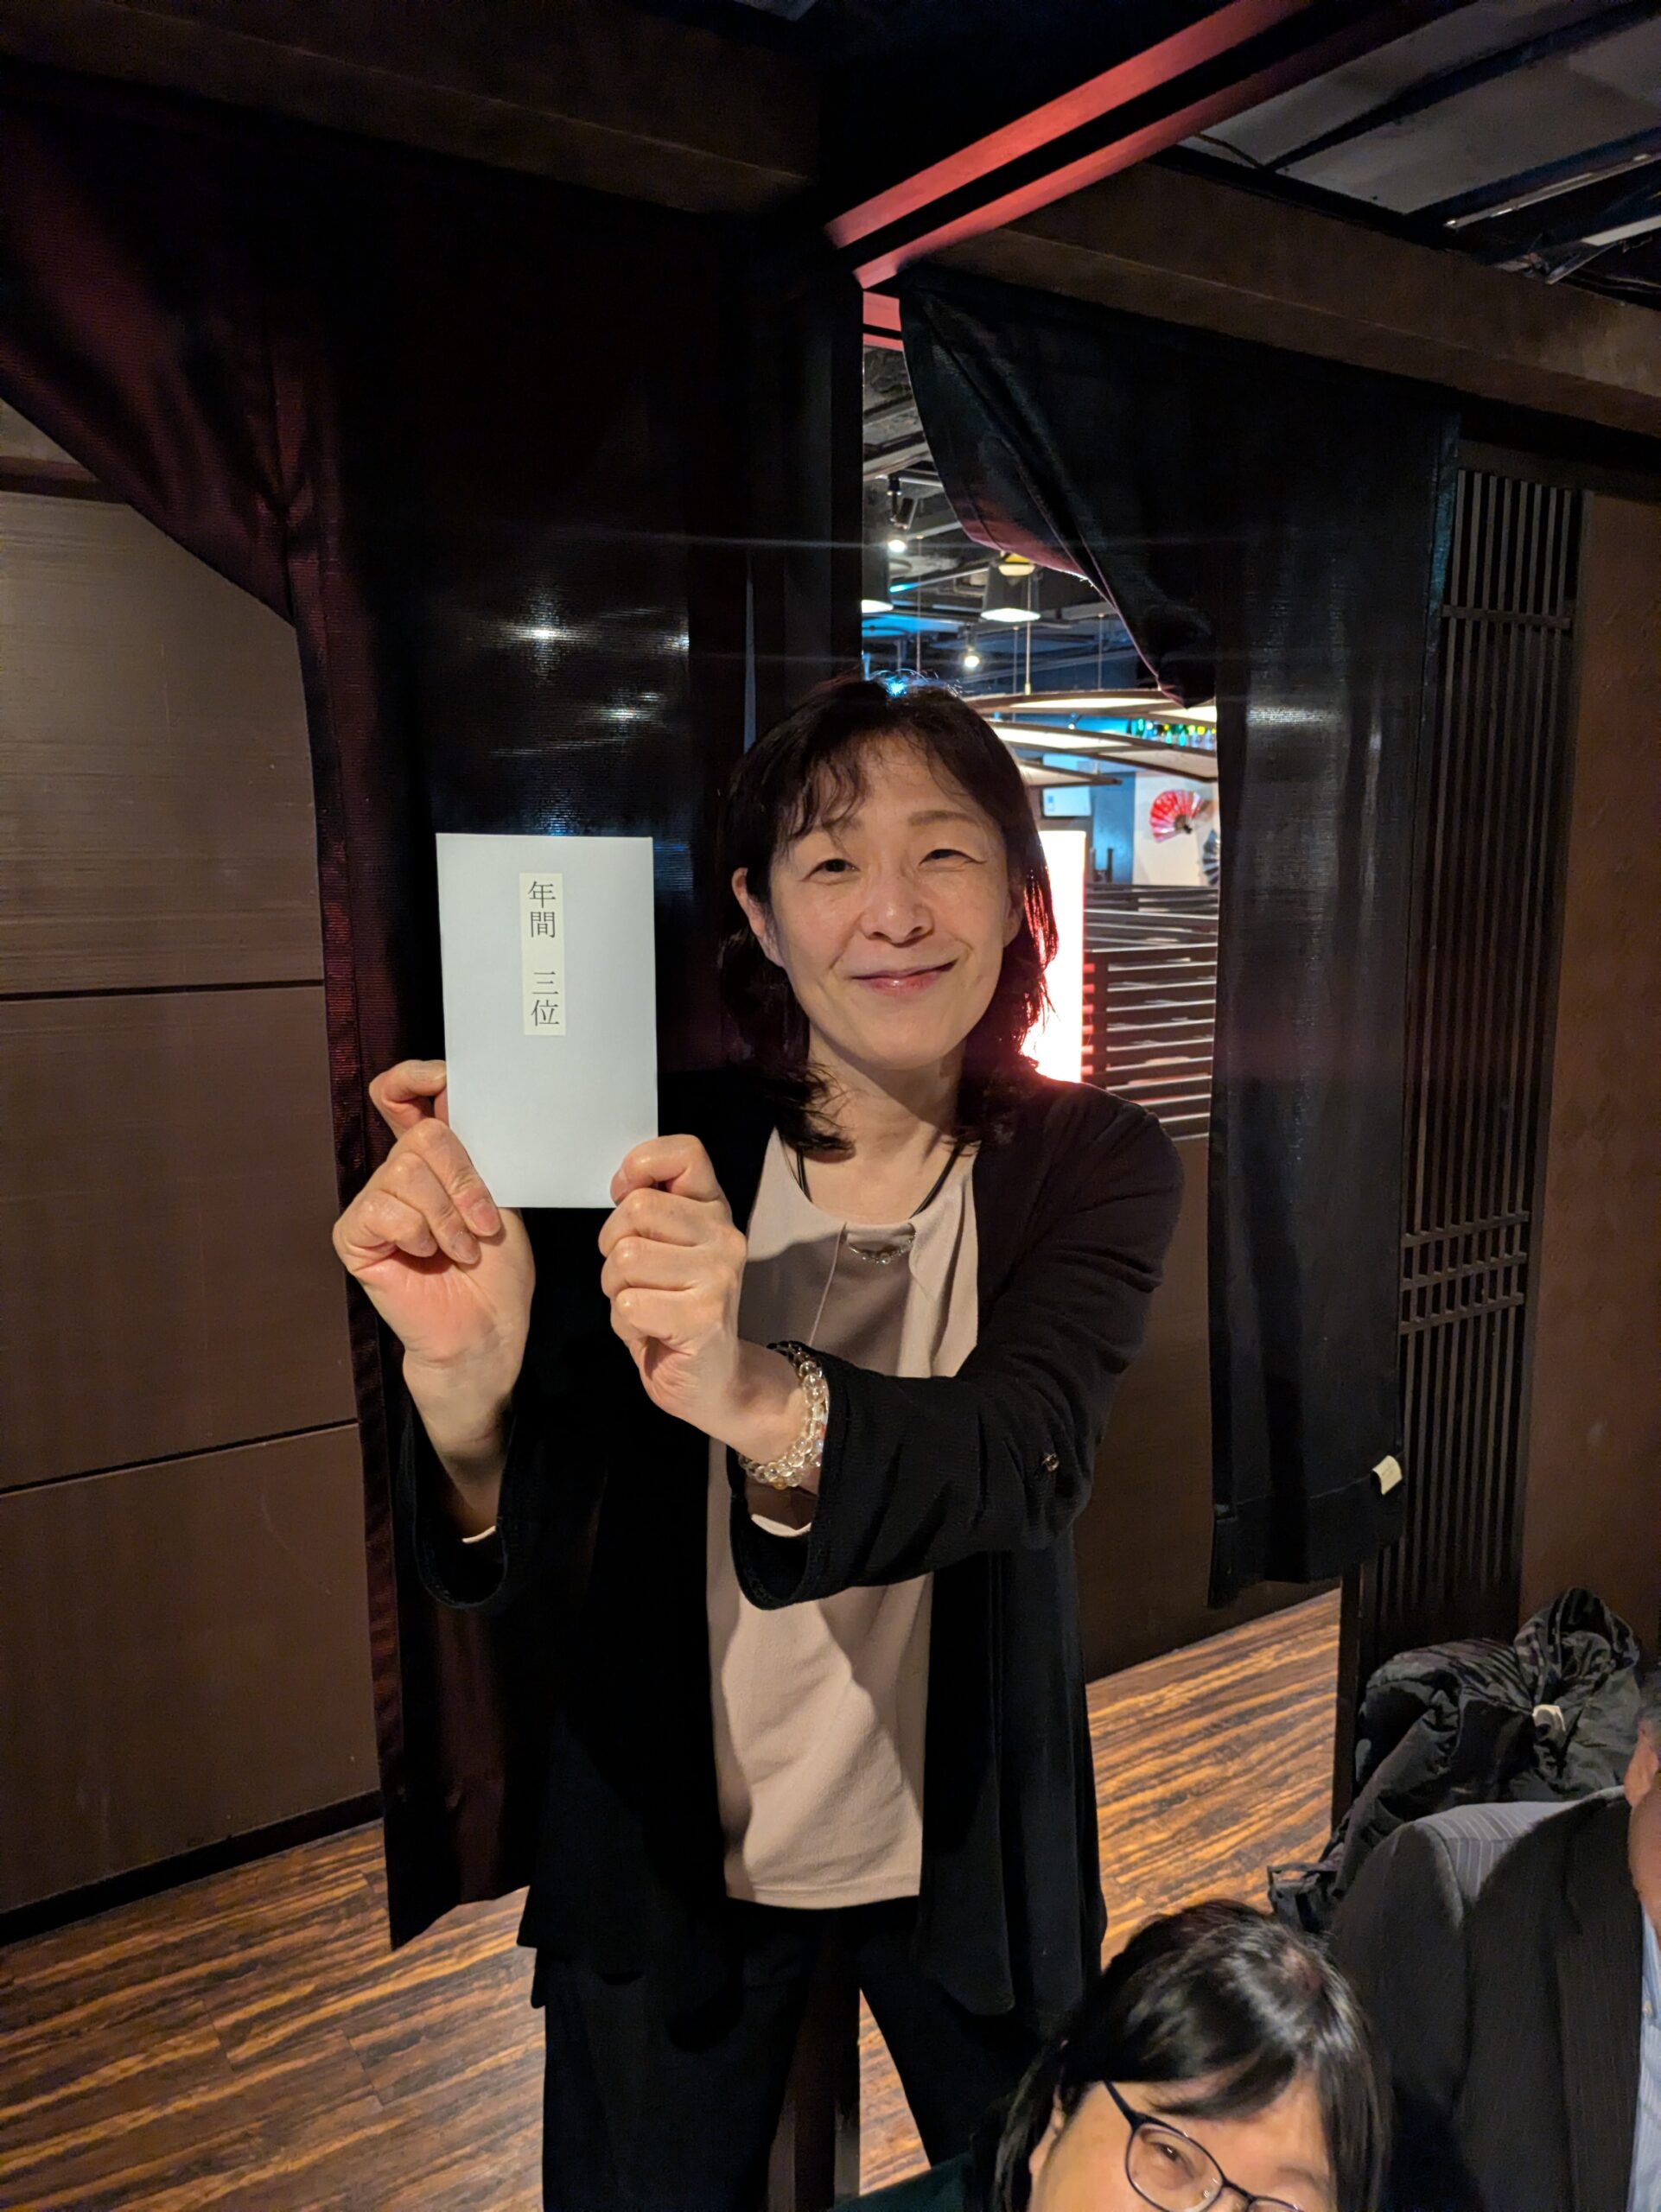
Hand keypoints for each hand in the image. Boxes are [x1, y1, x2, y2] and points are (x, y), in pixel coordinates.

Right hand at [332, 1059, 533, 1425]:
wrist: (485, 1331)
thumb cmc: (496, 1272)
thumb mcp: (503, 1198)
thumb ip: (481, 1151)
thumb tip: (464, 1100)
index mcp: (434, 1159)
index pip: (403, 1095)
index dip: (416, 1076)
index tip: (443, 1077)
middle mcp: (398, 1174)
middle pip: (421, 1136)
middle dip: (464, 1179)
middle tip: (483, 1222)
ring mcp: (373, 1203)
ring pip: (406, 1172)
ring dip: (449, 1216)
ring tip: (462, 1249)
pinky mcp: (354, 1235)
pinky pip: (385, 1210)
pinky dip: (419, 1234)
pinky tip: (428, 1258)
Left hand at [598, 1135, 801, 1457]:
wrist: (715, 1380)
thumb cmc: (676, 1308)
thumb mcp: (669, 1247)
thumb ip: (653, 1210)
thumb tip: (623, 1184)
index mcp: (713, 1208)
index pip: (685, 1153)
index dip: (640, 1166)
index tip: (626, 1197)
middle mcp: (725, 1235)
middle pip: (636, 1210)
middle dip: (612, 1247)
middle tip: (633, 1276)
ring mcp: (719, 1276)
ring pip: (625, 1259)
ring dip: (616, 1290)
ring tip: (644, 1305)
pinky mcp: (704, 1317)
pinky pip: (628, 1304)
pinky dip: (624, 1324)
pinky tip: (651, 1331)